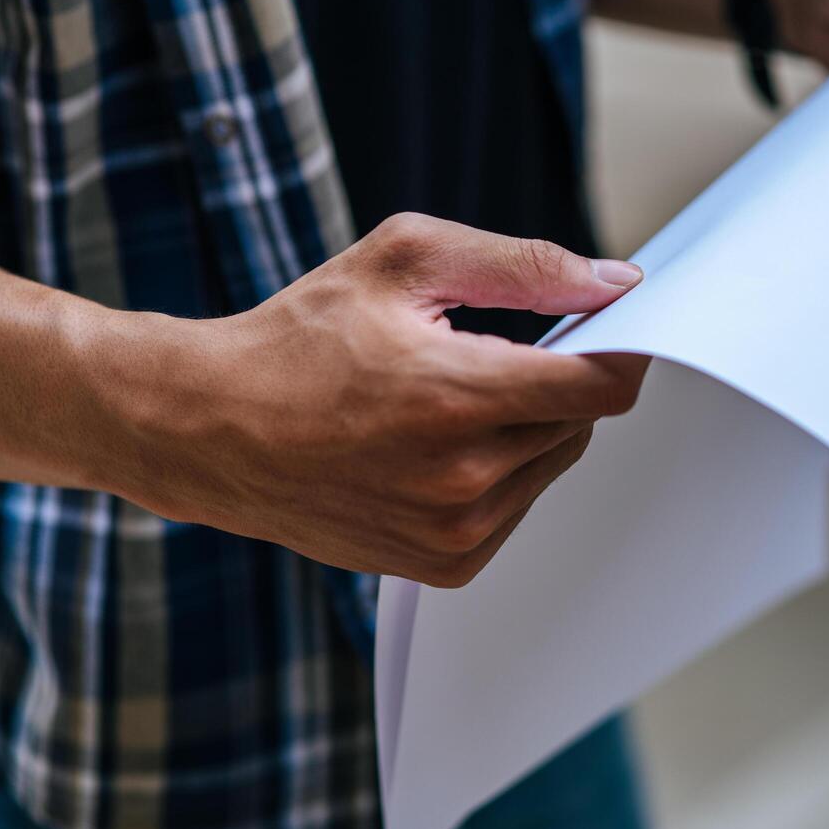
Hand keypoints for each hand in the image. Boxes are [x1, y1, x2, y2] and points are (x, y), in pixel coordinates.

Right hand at [124, 213, 648, 587]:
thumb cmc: (300, 336)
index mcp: (456, 397)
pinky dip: (499, 473)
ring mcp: (453, 532)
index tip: (605, 327)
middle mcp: (463, 479)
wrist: (210, 428)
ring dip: (526, 428)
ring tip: (446, 400)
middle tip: (488, 352)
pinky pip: (517, 508)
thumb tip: (616, 282)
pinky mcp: (444, 564)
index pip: (603, 386)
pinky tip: (436, 447)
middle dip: (556, 381)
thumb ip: (522, 267)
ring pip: (551, 465)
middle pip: (580, 423)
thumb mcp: (405, 263)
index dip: (619, 348)